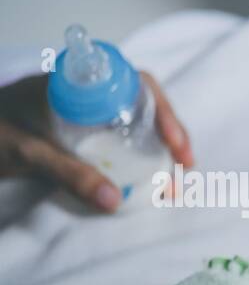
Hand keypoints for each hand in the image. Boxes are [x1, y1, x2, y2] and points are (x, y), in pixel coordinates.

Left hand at [0, 70, 192, 211]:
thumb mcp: (27, 152)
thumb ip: (69, 173)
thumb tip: (114, 200)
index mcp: (74, 84)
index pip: (133, 83)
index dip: (162, 111)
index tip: (175, 143)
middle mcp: (84, 95)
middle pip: (142, 103)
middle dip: (170, 133)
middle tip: (185, 165)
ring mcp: (82, 114)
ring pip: (133, 122)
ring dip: (158, 147)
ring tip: (173, 177)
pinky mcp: (77, 135)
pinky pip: (118, 139)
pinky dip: (139, 156)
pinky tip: (147, 176)